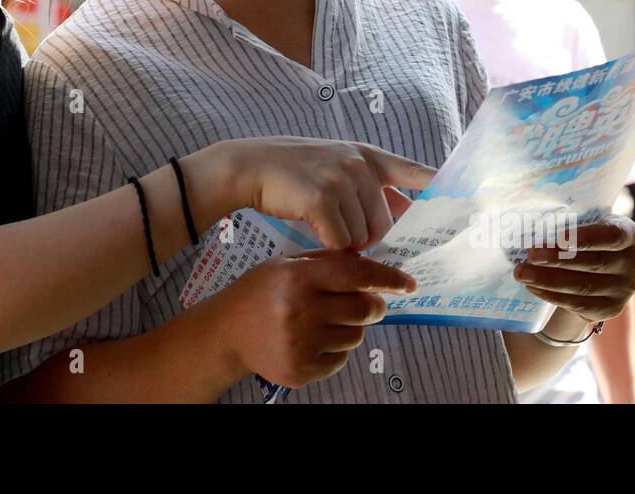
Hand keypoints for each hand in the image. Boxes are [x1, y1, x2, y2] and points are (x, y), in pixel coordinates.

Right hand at [184, 137, 430, 250]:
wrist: (252, 166)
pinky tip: (312, 229)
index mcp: (369, 156)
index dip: (444, 189)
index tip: (472, 204)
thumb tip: (404, 218)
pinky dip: (328, 244)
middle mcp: (360, 164)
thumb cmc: (295, 174)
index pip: (418, 172)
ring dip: (345, 242)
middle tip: (341, 230)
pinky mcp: (322, 197)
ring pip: (364, 236)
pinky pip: (340, 241)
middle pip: (387, 223)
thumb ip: (369, 188)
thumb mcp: (337, 170)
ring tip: (323, 224)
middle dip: (367, 236)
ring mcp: (342, 178)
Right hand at [215, 249, 416, 389]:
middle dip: (374, 305)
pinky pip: (341, 360)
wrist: (226, 333)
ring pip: (356, 336)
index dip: (388, 278)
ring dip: (351, 328)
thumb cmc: (261, 292)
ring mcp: (300, 344)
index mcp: (298, 278)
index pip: (356, 275)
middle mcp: (300, 311)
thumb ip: (327, 262)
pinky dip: (336, 349)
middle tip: (368, 303)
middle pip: (365, 309)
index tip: (409, 283)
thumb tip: (370, 265)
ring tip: (326, 321)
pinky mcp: (300, 370)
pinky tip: (313, 340)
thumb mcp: (287, 265)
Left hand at [513, 215, 634, 328]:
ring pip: (583, 286)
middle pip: (593, 262)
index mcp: (629, 234)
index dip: (587, 237)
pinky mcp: (610, 309)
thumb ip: (571, 220)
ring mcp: (624, 289)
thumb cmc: (587, 237)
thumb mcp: (588, 223)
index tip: (559, 237)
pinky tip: (533, 287)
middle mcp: (633, 263)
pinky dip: (552, 295)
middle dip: (557, 259)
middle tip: (530, 254)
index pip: (612, 235)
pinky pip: (579, 304)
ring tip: (522, 273)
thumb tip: (530, 218)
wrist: (600, 270)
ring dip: (548, 280)